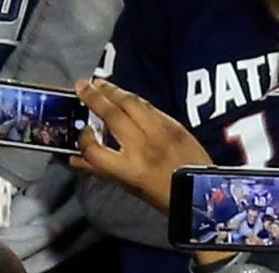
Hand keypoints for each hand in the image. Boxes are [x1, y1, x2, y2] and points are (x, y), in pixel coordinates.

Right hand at [70, 79, 211, 212]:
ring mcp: (161, 132)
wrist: (203, 191)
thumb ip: (101, 170)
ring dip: (113, 90)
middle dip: (94, 98)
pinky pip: (149, 106)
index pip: (95, 151)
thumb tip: (75, 158)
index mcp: (130, 170)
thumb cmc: (162, 195)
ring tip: (99, 83)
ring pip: (132, 103)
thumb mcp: (130, 187)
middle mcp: (144, 147)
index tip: (82, 132)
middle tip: (81, 85)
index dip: (83, 141)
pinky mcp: (174, 124)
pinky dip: (133, 99)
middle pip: (113, 115)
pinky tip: (123, 94)